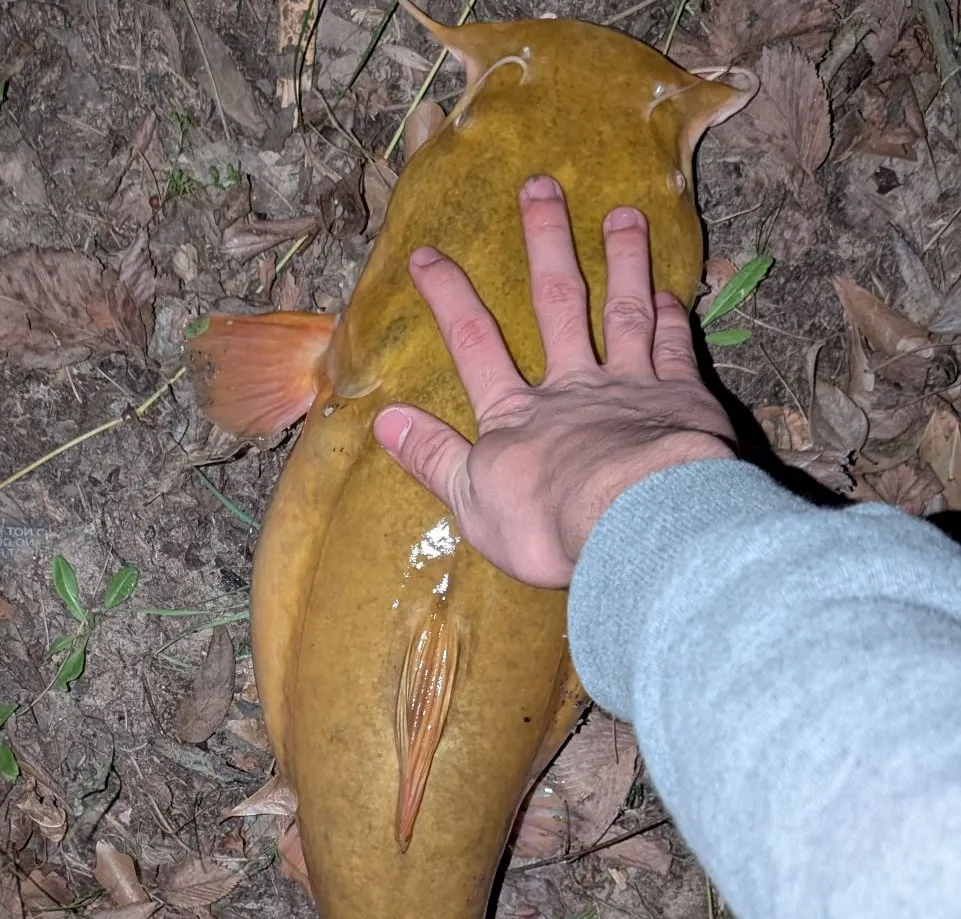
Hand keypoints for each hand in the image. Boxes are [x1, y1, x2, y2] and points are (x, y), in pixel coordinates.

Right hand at [373, 176, 735, 588]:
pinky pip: (674, 350)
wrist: (633, 523)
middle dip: (546, 244)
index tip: (427, 254)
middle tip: (542, 186)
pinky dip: (673, 320)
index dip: (448, 298)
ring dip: (623, 262)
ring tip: (624, 215)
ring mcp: (630, 387)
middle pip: (556, 304)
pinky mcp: (681, 400)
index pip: (473, 345)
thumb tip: (382, 420)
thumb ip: (433, 457)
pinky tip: (673, 295)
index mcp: (518, 415)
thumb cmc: (547, 523)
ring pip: (623, 313)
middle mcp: (573, 386)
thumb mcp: (472, 501)